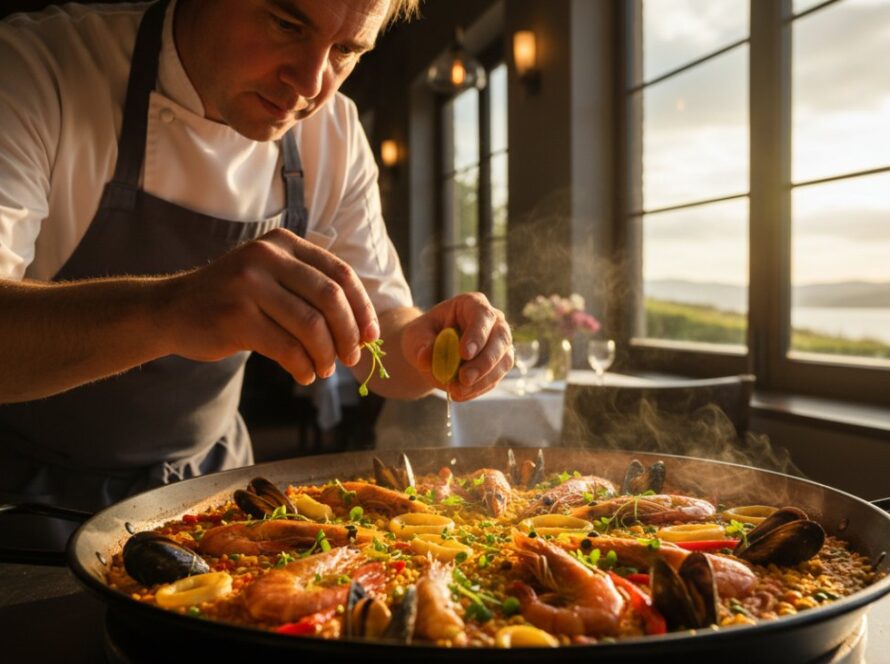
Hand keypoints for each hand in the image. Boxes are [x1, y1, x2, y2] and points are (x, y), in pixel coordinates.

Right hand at [160, 228, 378, 383]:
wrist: (171, 310)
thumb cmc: (232, 299)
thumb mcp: (270, 277)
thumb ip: (309, 290)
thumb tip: (362, 328)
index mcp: (283, 243)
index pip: (340, 273)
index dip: (362, 307)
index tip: (371, 335)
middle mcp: (267, 256)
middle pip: (330, 298)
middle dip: (348, 333)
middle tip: (352, 357)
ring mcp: (249, 285)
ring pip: (311, 325)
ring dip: (326, 354)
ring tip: (324, 370)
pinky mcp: (236, 317)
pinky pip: (286, 347)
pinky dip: (303, 366)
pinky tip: (305, 374)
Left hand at [401, 292, 512, 400]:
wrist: (430, 351)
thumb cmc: (424, 336)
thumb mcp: (415, 336)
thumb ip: (420, 345)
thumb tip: (426, 357)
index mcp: (472, 304)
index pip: (482, 315)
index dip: (477, 334)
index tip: (464, 353)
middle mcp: (493, 321)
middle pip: (500, 339)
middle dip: (484, 362)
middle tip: (464, 378)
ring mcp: (500, 343)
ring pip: (503, 361)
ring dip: (482, 380)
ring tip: (456, 391)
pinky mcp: (499, 365)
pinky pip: (495, 378)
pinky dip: (478, 389)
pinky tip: (460, 394)